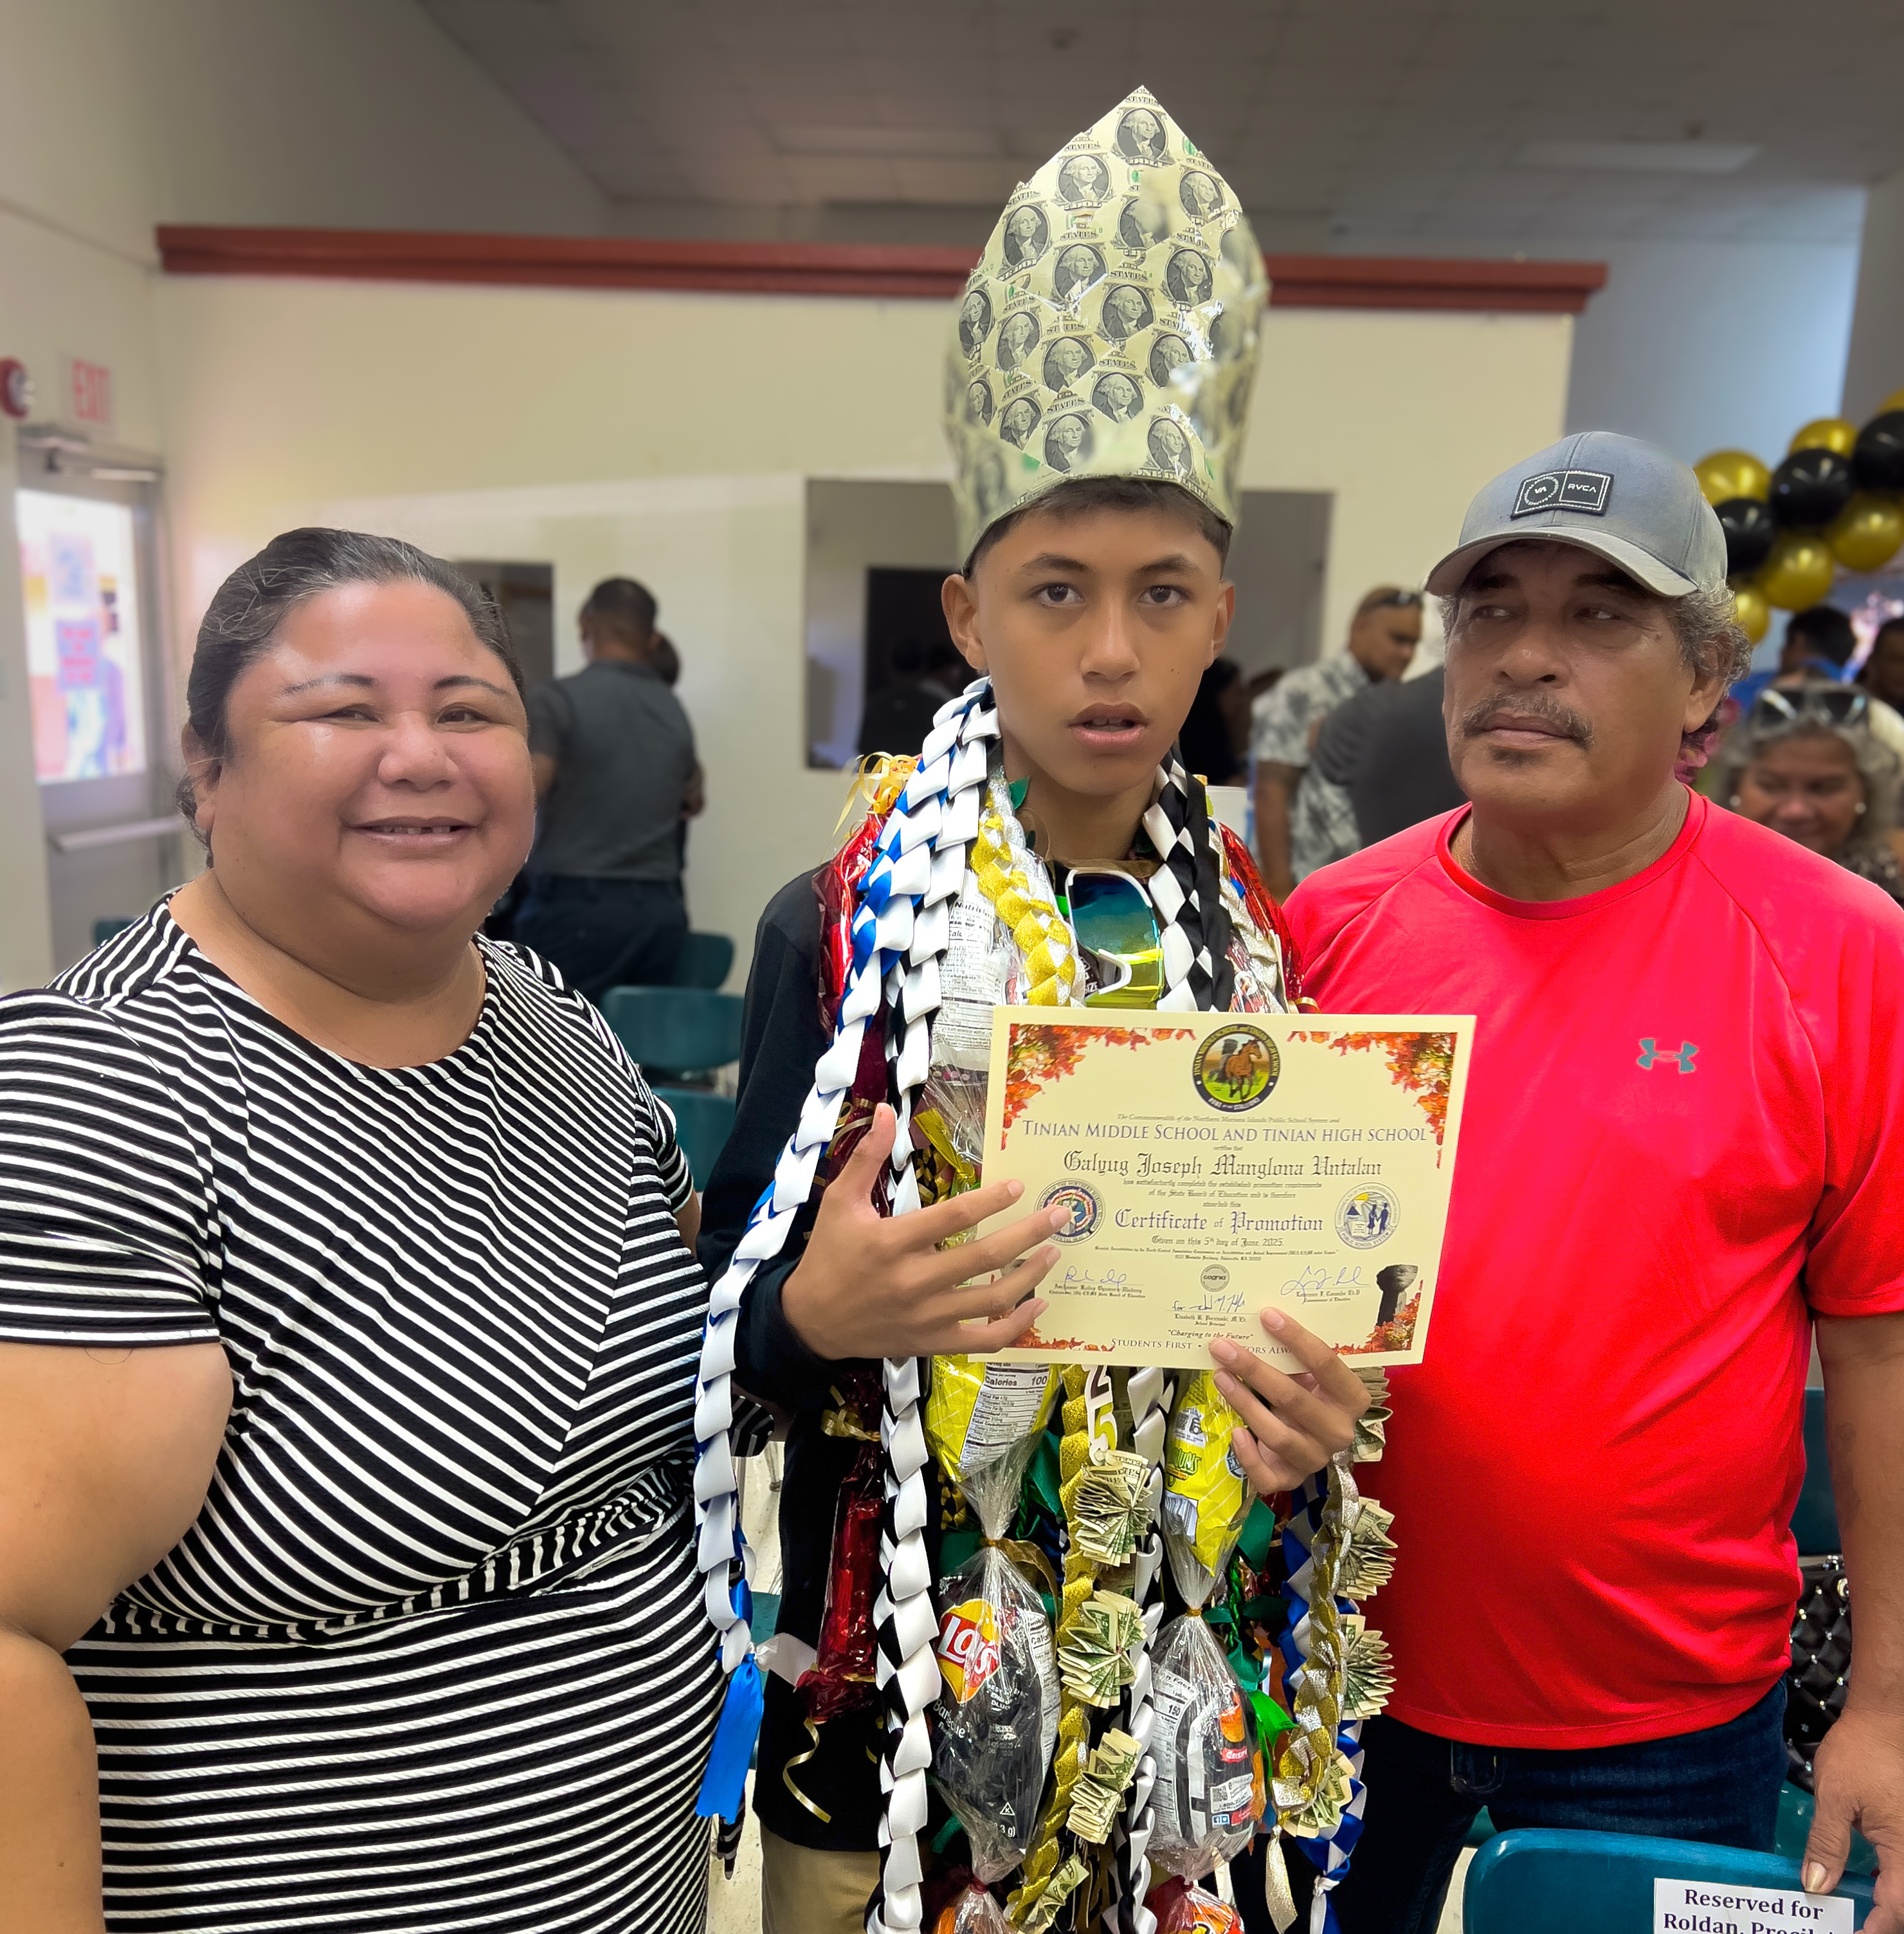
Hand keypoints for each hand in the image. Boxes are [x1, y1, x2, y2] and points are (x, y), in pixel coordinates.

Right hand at [780, 1104, 1063, 1362]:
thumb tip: (887, 1111)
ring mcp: (927, 1317)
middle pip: (984, 1257)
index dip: (989, 1201)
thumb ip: (868, 1157)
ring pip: (992, 1300)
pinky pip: (984, 1339)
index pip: (952, 1218)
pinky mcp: (933, 1343)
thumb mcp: (840, 1201)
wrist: (811, 1322)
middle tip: (1061, 1215)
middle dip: (1028, 1234)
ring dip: (1031, 1276)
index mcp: (892, 1243)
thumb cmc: (829, 1256)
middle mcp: (914, 1282)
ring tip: (1053, 1253)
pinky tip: (1037, 1304)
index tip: (1017, 1187)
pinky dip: (1016, 1324)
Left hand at [1208, 1308, 1371, 1494]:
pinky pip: (1268, 1476)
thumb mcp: (1309, 1374)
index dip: (1296, 1338)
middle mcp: (1338, 1431)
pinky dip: (1248, 1455)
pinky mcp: (1292, 1479)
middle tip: (1223, 1347)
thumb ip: (1292, 1356)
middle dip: (1254, 1370)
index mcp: (1352, 1398)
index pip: (1326, 1364)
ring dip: (1244, 1403)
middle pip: (1293, 1398)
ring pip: (1277, 1434)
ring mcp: (1316, 1458)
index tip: (1266, 1315)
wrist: (1312, 1437)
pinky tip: (1235, 1432)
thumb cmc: (1309, 1394)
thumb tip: (1257, 1321)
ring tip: (1220, 1376)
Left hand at [1806, 1705, 1903, 1928]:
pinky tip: (1868, 1890)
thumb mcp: (1834, 1798)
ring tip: (1852, 1914)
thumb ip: (1826, 1845)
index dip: (1875, 1929)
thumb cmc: (1858, 1755)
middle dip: (1880, 1921)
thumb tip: (1815, 1887)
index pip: (1896, 1907)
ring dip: (1885, 1906)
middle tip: (1846, 1924)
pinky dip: (1888, 1888)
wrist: (1883, 1723)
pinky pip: (1903, 1872)